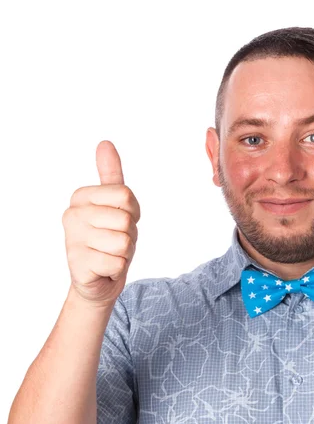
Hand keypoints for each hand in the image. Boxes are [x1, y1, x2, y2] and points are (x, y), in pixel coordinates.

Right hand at [62, 140, 140, 305]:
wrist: (99, 280)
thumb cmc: (109, 241)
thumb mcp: (115, 206)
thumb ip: (111, 176)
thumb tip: (105, 143)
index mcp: (81, 197)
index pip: (125, 194)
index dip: (132, 211)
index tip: (119, 221)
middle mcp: (72, 214)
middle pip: (125, 219)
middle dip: (129, 234)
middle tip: (114, 242)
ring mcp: (73, 239)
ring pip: (123, 242)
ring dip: (124, 252)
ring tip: (109, 254)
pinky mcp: (78, 263)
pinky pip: (118, 262)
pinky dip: (117, 268)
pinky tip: (104, 268)